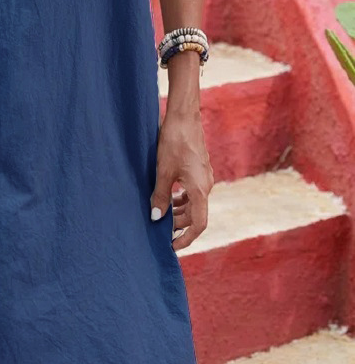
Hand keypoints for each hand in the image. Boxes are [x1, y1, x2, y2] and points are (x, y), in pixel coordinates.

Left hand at [150, 110, 213, 250]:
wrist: (184, 117)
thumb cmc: (174, 142)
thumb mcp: (163, 171)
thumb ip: (160, 196)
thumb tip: (156, 218)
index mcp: (200, 189)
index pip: (198, 224)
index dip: (186, 238)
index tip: (171, 246)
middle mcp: (206, 185)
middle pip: (195, 215)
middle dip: (179, 225)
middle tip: (160, 231)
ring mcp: (204, 177)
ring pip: (194, 203)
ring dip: (179, 212)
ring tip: (161, 215)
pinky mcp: (200, 170)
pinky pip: (193, 192)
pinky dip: (181, 199)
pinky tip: (168, 197)